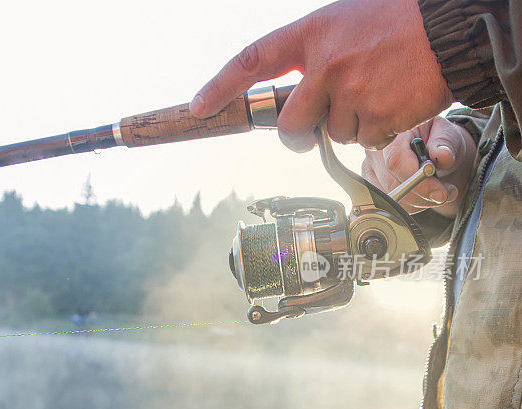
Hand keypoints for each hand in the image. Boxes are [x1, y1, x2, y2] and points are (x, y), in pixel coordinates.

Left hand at [189, 0, 452, 151]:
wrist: (454, 29)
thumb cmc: (399, 21)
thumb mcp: (346, 22)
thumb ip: (316, 55)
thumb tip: (297, 101)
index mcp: (314, 33)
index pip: (253, 60)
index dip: (221, 85)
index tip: (198, 106)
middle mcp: (326, 65)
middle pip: (290, 125)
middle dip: (298, 135)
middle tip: (312, 128)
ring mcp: (351, 94)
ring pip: (332, 134)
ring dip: (350, 124)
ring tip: (378, 91)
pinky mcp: (376, 118)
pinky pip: (364, 141)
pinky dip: (377, 130)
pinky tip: (393, 101)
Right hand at [361, 117, 476, 216]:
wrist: (430, 151)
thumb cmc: (438, 142)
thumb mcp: (449, 137)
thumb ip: (446, 144)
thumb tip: (442, 156)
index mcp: (392, 134)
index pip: (396, 160)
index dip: (417, 180)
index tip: (440, 192)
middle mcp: (374, 151)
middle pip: (392, 183)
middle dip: (422, 195)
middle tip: (444, 194)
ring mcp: (368, 169)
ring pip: (391, 197)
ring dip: (418, 201)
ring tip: (436, 191)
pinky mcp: (370, 185)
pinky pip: (387, 205)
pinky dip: (410, 206)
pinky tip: (422, 195)